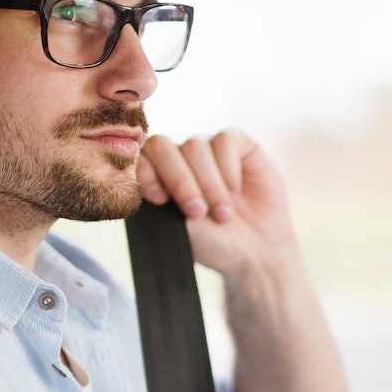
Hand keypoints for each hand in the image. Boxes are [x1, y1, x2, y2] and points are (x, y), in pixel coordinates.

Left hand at [138, 130, 300, 284]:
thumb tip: (135, 176)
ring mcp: (208, 147)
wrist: (256, 251)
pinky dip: (229, 168)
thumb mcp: (178, 228)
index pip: (140, 156)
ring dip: (209, 184)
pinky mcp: (238, 144)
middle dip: (179, 180)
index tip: (161, 200)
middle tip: (197, 211)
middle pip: (162, 146)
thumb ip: (157, 201)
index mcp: (158, 175)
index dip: (146, 173)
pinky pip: (226, 141)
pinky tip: (236, 191)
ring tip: (222, 213)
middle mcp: (180, 157)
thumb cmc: (213, 242)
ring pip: (196, 146)